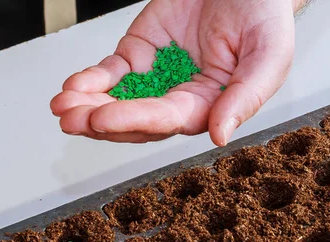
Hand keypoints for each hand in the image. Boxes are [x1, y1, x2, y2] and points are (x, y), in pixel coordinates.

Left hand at [51, 0, 298, 145]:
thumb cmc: (263, 16)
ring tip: (61, 106)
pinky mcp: (136, 56)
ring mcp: (152, 79)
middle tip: (70, 119)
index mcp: (205, 106)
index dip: (132, 120)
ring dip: (86, 107)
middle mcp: (175, 99)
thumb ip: (246, 96)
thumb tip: (219, 136)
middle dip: (98, 121)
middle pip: (131, 120)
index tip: (102, 119)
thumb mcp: (268, 54)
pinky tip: (72, 87)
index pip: (165, 120)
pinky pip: (109, 74)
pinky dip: (89, 81)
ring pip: (114, 101)